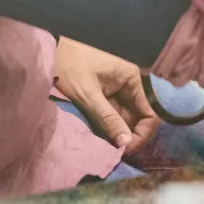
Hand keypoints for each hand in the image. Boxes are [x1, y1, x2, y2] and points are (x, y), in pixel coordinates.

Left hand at [53, 39, 159, 155]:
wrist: (53, 51)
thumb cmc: (71, 68)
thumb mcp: (88, 96)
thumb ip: (109, 119)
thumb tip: (127, 144)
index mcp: (132, 78)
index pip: (149, 113)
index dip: (141, 135)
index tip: (125, 150)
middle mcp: (130, 82)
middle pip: (139, 117)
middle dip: (129, 136)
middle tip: (115, 152)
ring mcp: (119, 87)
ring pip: (127, 117)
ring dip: (119, 133)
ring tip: (107, 147)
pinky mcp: (108, 92)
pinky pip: (115, 113)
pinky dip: (110, 126)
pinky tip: (102, 136)